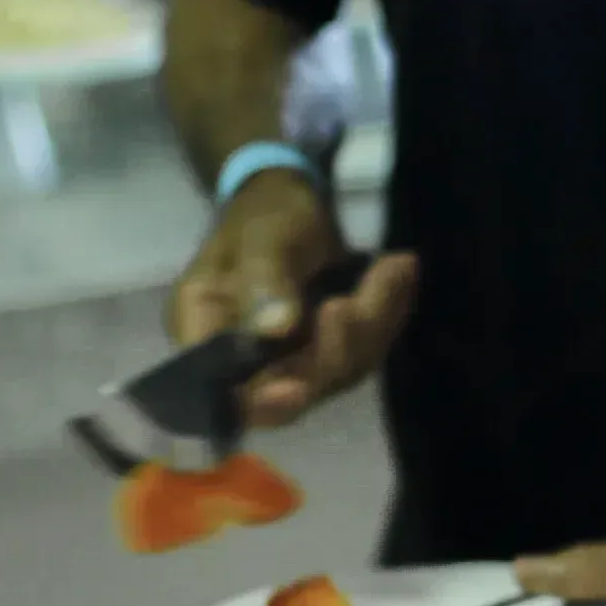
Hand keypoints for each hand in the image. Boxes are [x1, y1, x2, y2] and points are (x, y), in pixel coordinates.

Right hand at [168, 171, 419, 428]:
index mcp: (203, 333)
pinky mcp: (328, 355)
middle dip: (341, 345)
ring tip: (396, 266)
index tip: (298, 389)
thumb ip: (264, 280)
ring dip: (375, 322)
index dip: (262, 402)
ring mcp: (290, 363)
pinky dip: (389, 315)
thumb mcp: (260, 236)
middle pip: (295, 387)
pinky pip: (364, 350)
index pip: (224, 391)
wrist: (289, 202)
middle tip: (376, 285)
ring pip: (340, 371)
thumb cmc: (261, 214)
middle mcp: (244, 362)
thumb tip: (276, 328)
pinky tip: (402, 273)